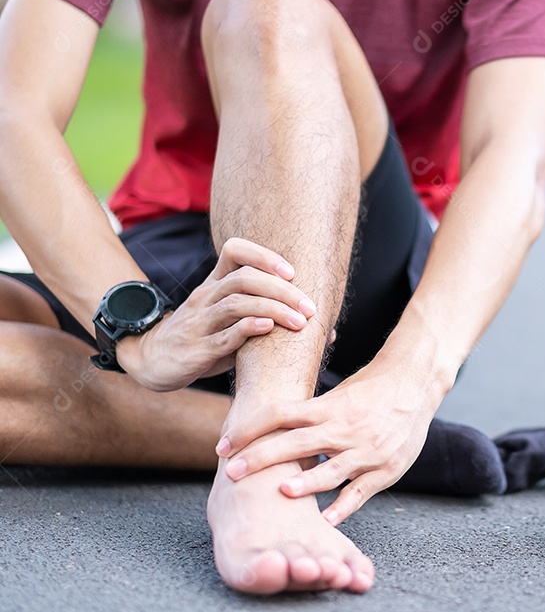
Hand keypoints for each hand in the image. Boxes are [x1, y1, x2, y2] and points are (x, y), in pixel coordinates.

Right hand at [117, 237, 316, 391]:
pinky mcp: (196, 350)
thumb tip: (326, 333)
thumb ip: (268, 318)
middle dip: (282, 290)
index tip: (292, 272)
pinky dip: (248, 330)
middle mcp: (206, 297)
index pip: (234, 250)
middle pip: (244, 278)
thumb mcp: (230, 321)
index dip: (264, 255)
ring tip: (300, 322)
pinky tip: (268, 329)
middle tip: (310, 307)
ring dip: (273, 310)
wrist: (152, 360)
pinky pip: (223, 335)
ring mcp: (199, 323)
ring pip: (236, 304)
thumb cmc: (204, 338)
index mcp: (214, 284)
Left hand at [215, 359, 439, 524]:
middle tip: (231, 472)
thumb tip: (267, 427)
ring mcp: (366, 451)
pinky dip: (341, 508)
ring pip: (330, 472)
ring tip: (279, 493)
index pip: (279, 414)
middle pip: (295, 444)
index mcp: (328, 408)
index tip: (223, 443)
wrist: (415, 384)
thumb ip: (310, 414)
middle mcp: (344, 429)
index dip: (248, 428)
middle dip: (260, 458)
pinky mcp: (385, 470)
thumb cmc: (371, 388)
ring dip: (304, 484)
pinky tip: (324, 520)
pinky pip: (359, 493)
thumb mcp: (338, 394)